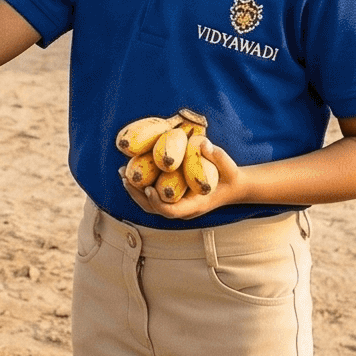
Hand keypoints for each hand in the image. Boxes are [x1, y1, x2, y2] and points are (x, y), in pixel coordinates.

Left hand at [123, 140, 245, 219]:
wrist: (232, 185)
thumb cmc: (229, 175)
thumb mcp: (228, 165)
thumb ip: (217, 156)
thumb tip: (202, 143)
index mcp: (195, 206)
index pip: (171, 212)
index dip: (157, 203)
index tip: (148, 189)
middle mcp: (182, 209)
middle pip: (153, 209)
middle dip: (137, 195)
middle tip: (125, 177)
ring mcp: (176, 205)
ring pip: (149, 204)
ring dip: (134, 190)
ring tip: (123, 172)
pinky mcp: (172, 197)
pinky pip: (152, 196)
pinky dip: (141, 186)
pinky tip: (133, 171)